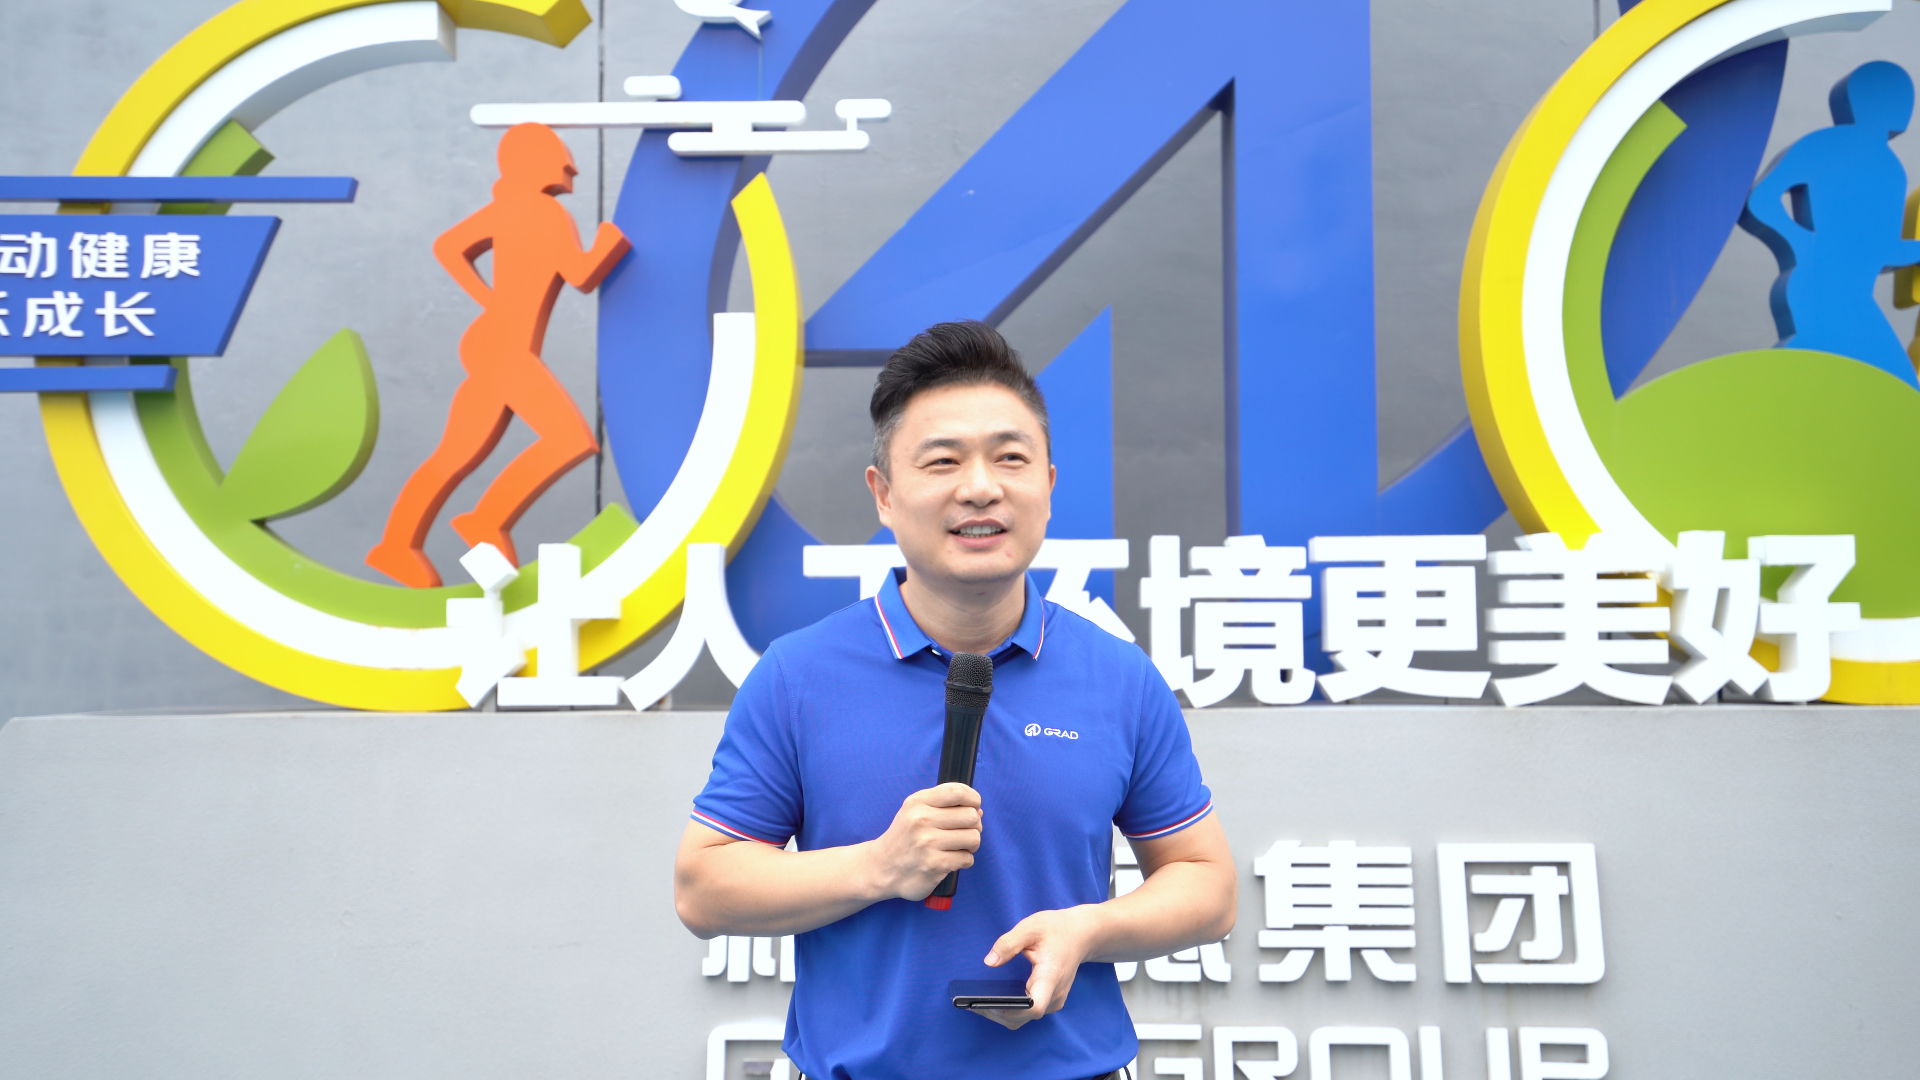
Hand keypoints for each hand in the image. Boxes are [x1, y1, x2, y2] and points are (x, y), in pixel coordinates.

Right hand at [866, 783, 981, 900]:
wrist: (882, 867)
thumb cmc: (905, 837)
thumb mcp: (914, 810)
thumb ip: (943, 804)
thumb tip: (978, 809)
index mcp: (918, 802)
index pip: (957, 792)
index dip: (973, 798)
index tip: (974, 806)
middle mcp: (922, 820)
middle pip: (971, 816)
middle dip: (974, 825)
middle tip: (963, 832)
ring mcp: (928, 843)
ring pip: (973, 838)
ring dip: (971, 845)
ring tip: (958, 847)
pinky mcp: (935, 864)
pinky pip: (967, 858)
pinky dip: (964, 860)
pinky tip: (951, 860)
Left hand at [977, 906, 1101, 1029]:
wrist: (1081, 934)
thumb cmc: (1056, 929)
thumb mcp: (1031, 927)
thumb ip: (1008, 943)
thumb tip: (989, 962)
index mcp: (1051, 977)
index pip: (1034, 1008)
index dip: (1011, 1010)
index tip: (990, 1003)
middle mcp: (1055, 994)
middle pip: (1025, 1017)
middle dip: (998, 1014)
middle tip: (973, 1003)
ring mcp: (1054, 1000)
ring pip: (1026, 1018)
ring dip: (1003, 1014)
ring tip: (980, 1002)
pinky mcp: (1050, 1000)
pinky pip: (1029, 1013)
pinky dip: (1012, 1010)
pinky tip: (996, 999)